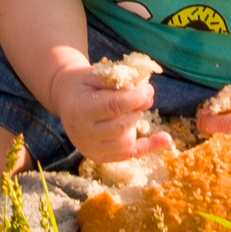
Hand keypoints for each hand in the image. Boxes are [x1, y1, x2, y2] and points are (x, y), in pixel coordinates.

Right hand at [47, 63, 170, 162]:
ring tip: (128, 110)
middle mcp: (83, 134)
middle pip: (122, 126)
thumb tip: (148, 95)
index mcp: (80, 110)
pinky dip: (148, 146)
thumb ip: (119, 81)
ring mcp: (91, 149)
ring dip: (135, 123)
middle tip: (142, 95)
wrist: (65, 99)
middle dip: (137, 109)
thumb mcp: (95, 74)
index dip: (136, 97)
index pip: (114, 106)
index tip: (147, 88)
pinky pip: (130, 154)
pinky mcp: (100, 157)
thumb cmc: (82, 84)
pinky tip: (165, 139)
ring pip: (126, 143)